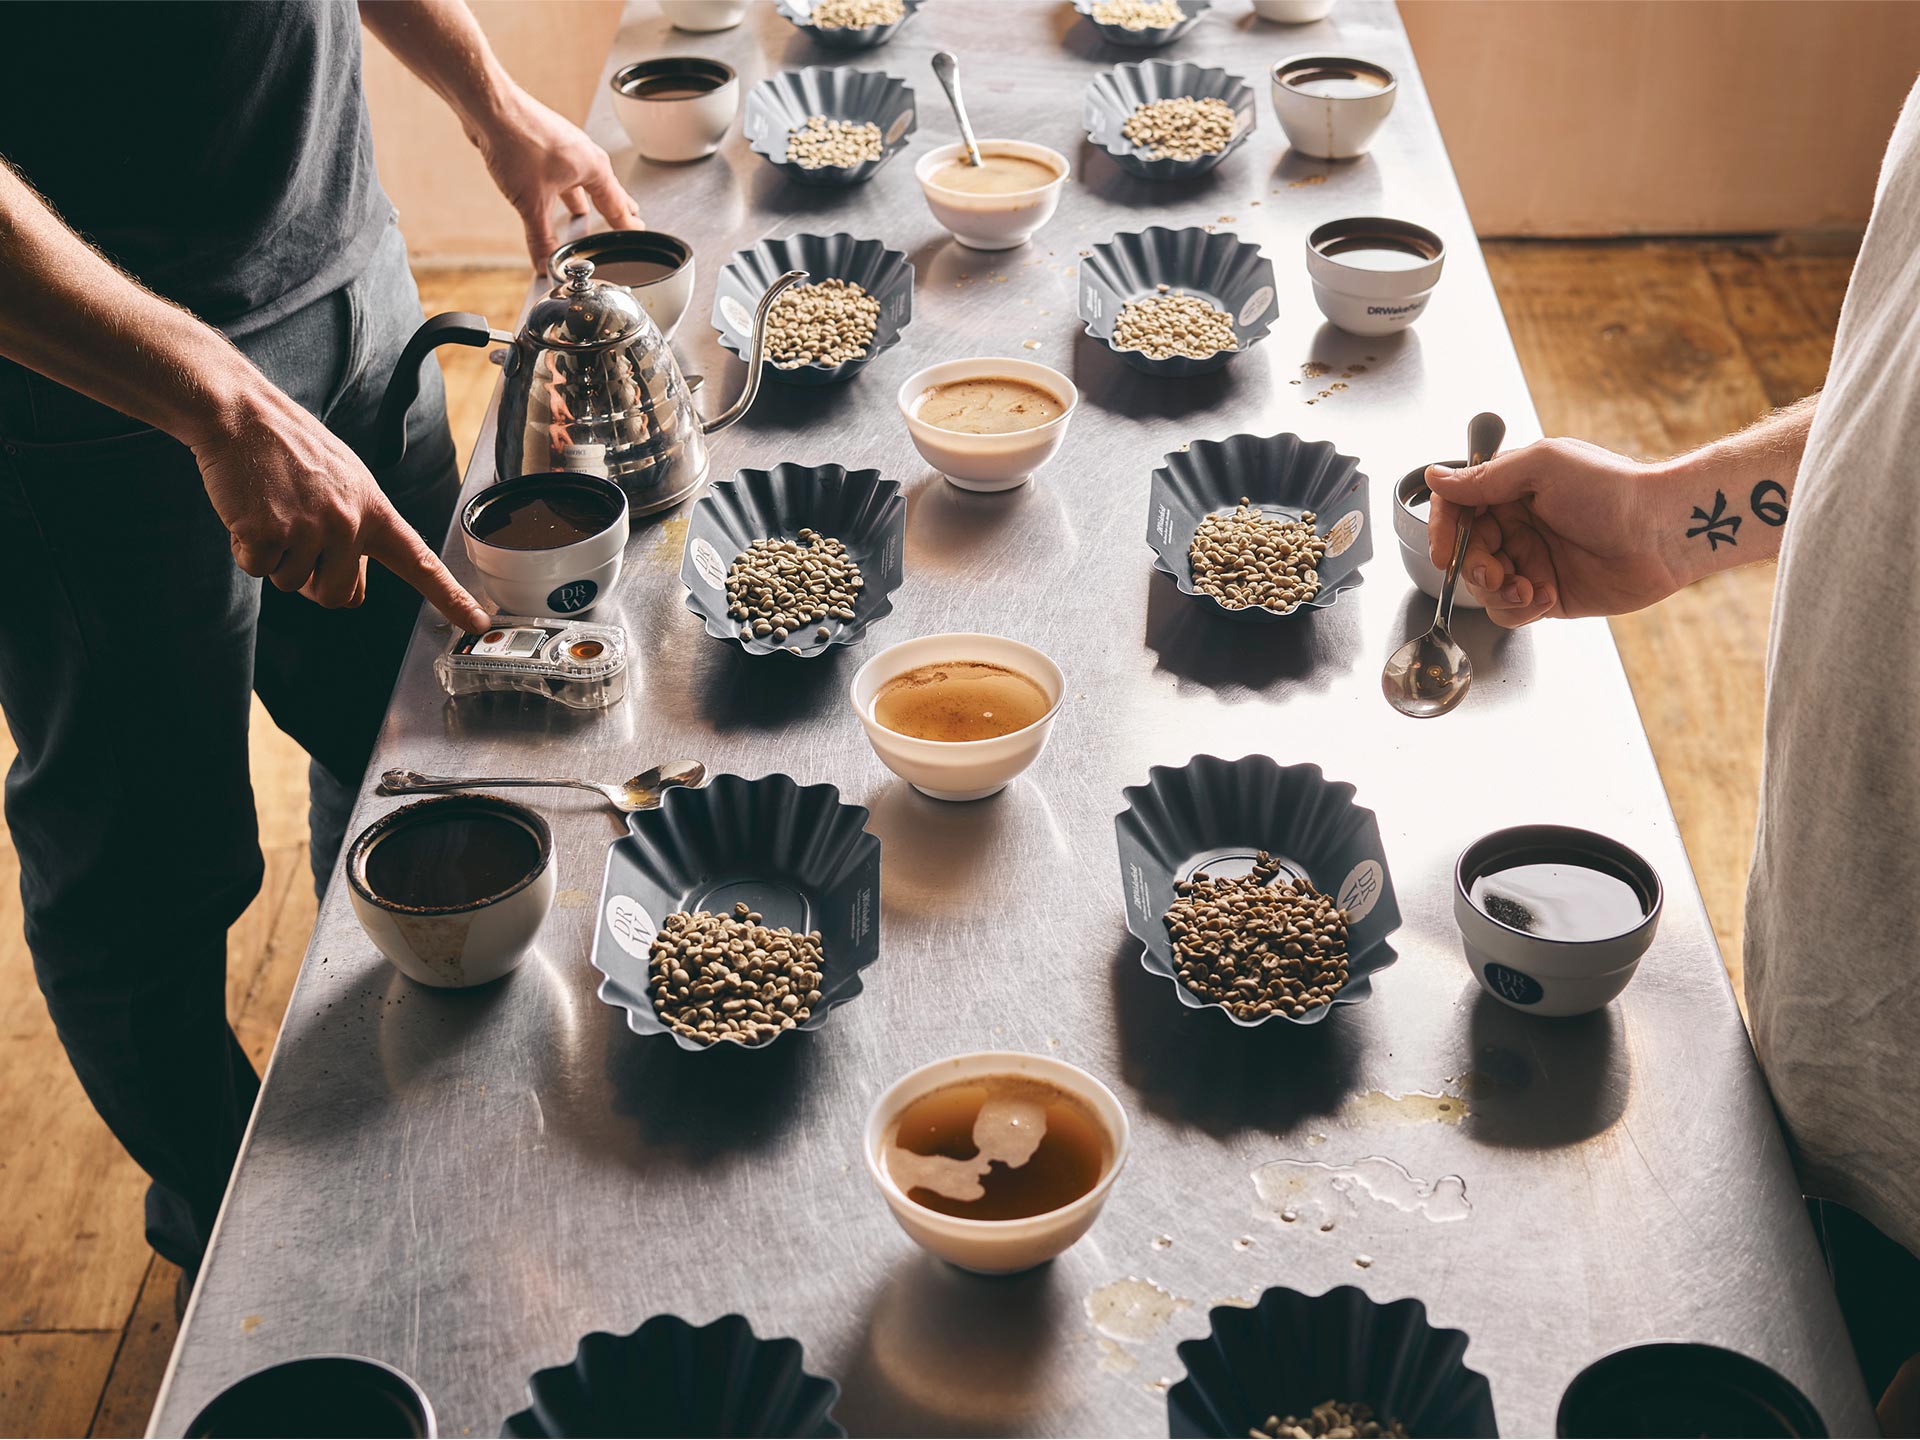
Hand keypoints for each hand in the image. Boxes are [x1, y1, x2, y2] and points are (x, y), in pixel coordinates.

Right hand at [191, 381, 490, 631]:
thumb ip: (357, 532)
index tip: (477, 621)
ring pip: (290, 584)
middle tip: (295, 535)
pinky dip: (246, 548)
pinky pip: (257, 570)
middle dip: (311, 580)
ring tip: (273, 510)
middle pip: (335, 596)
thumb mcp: (344, 483)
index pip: (421, 562)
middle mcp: (350, 524)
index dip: (450, 597)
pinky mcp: (269, 532)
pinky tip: (249, 511)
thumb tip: (352, 593)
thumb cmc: (290, 448)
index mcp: (374, 511)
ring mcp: (310, 529)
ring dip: (275, 557)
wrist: (241, 414)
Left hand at [470, 88, 639, 269]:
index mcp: (594, 168)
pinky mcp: (545, 143)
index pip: (618, 205)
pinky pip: (563, 171)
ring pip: (583, 179)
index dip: (628, 225)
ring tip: (584, 212)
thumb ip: (541, 238)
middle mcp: (585, 154)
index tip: (638, 233)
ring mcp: (565, 146)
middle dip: (614, 207)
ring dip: (585, 198)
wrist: (490, 107)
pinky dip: (565, 187)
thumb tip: (545, 263)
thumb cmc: (518, 142)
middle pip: (606, 188)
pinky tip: (552, 192)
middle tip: (627, 218)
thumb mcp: (532, 203)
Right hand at [1425, 437, 1688, 627]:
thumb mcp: (1542, 467)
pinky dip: (1519, 608)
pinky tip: (1545, 595)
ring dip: (1496, 591)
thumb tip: (1435, 477)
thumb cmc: (1614, 490)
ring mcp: (1531, 560)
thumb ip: (1485, 478)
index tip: (1442, 550)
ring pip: (1482, 586)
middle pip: (1464, 551)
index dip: (1441, 529)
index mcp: (1512, 488)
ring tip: (1527, 586)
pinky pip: (1509, 611)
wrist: (1663, 533)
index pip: (1456, 507)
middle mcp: (1517, 525)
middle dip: (1472, 566)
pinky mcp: (1546, 594)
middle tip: (1494, 570)